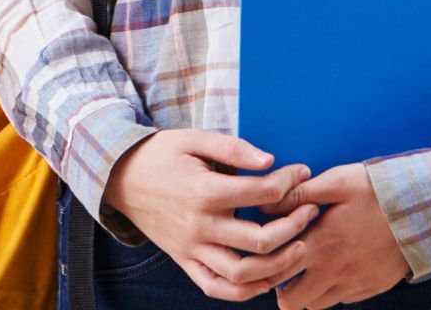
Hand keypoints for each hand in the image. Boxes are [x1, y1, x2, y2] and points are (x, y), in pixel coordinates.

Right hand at [101, 130, 321, 301]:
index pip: (262, 193)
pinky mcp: (184, 260)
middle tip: (310, 211)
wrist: (120, 177)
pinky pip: (215, 287)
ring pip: (243, 272)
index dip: (290, 182)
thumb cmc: (161, 154)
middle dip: (295, 226)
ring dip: (278, 266)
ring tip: (300, 249)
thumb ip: (234, 148)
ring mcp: (191, 248)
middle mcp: (200, 225)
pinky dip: (243, 292)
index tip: (302, 172)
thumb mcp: (195, 139)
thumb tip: (271, 160)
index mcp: (205, 191)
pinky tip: (266, 280)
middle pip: (260, 240)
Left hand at [264, 164, 409, 309]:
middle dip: (280, 289)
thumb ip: (298, 194)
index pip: (277, 273)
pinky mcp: (372, 288)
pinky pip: (342, 300)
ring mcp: (355, 284)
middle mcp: (335, 272)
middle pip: (293, 302)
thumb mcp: (337, 182)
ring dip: (306, 291)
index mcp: (321, 245)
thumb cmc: (379, 191)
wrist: (426, 210)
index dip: (263, 269)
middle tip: (280, 268)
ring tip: (307, 267)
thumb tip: (264, 203)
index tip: (262, 256)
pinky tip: (334, 266)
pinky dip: (331, 290)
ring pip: (316, 305)